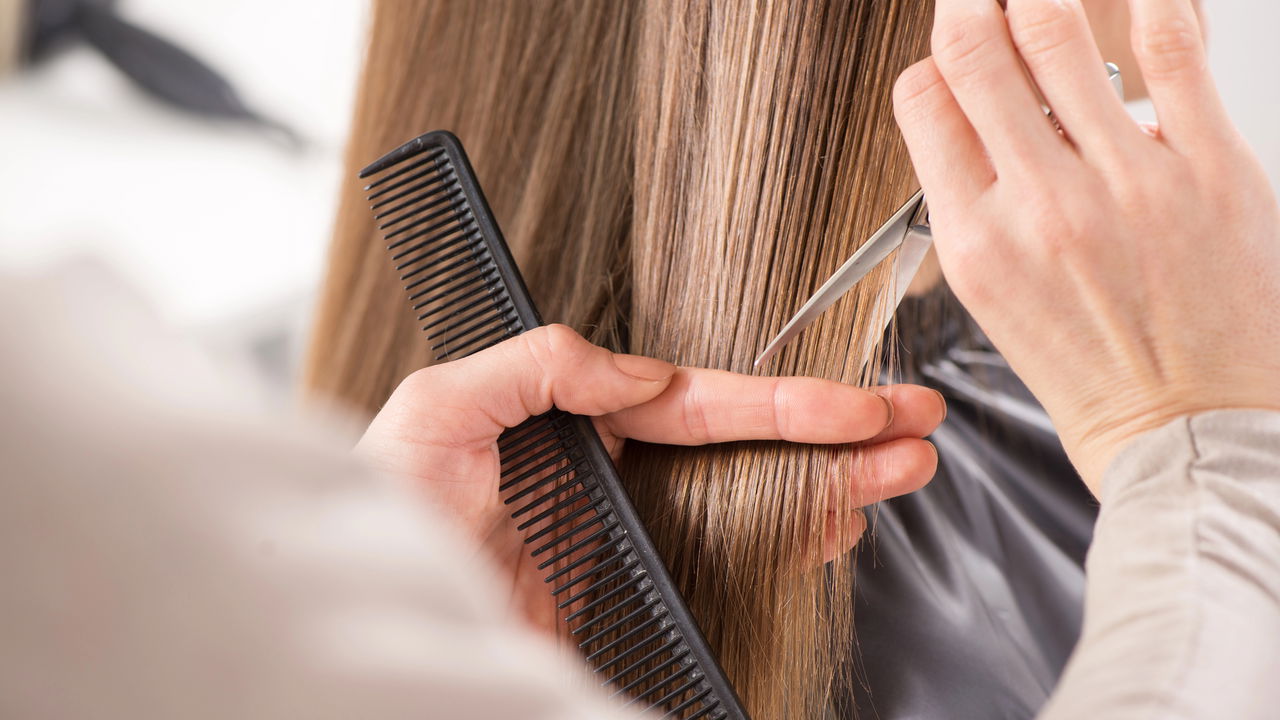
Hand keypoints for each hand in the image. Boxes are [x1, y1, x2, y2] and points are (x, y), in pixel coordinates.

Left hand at [356, 325, 944, 633]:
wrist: (366, 608)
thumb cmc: (381, 505)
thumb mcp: (439, 407)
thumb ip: (538, 366)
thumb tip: (641, 372)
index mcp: (579, 423)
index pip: (701, 405)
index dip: (784, 404)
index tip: (856, 403)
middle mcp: (616, 477)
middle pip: (748, 452)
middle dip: (836, 438)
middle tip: (915, 431)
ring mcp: (628, 538)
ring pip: (750, 504)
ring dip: (829, 487)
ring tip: (901, 474)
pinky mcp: (627, 597)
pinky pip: (722, 567)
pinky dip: (784, 547)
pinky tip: (833, 529)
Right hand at [894, 0, 1279, 490]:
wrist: (1187, 434)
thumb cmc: (1095, 375)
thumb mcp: (994, 299)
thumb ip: (976, 206)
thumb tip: (979, 120)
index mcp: (976, 242)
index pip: (922, 101)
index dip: (934, 64)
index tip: (956, 57)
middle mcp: (1039, 205)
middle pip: (975, 47)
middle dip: (974, 2)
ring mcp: (1125, 182)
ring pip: (1057, 29)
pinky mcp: (1209, 168)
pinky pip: (1172, 49)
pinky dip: (1152, 4)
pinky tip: (1142, 2)